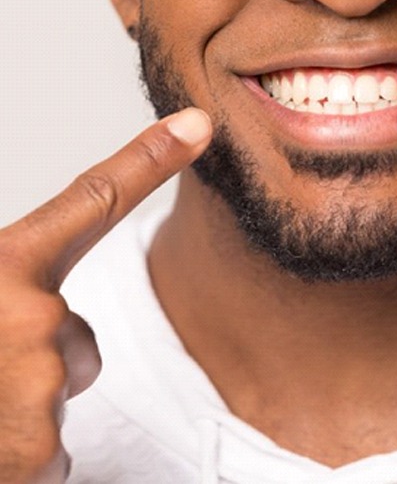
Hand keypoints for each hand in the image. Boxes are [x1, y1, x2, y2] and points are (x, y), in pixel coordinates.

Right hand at [0, 108, 211, 482]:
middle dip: (37, 359)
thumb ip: (6, 281)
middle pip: (79, 337)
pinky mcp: (37, 452)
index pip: (93, 200)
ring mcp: (37, 381)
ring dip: (23, 407)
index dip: (150, 158)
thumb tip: (39, 299)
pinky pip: (50, 451)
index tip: (198, 124)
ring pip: (64, 387)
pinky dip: (18, 459)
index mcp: (0, 266)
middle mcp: (28, 315)